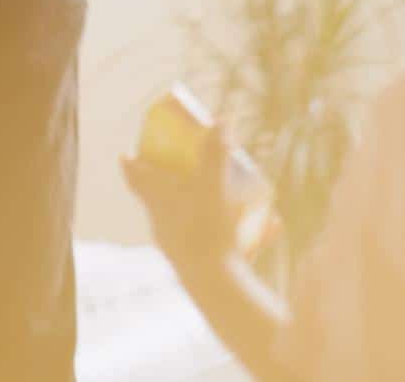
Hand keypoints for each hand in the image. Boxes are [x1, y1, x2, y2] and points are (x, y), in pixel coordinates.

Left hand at [123, 126, 249, 280]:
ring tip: (239, 194)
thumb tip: (223, 119)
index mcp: (157, 201)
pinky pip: (222, 241)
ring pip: (195, 219)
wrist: (215, 285)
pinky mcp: (203, 265)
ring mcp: (182, 246)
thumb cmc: (206, 229)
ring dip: (216, 205)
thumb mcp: (212, 184)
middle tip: (190, 165)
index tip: (131, 150)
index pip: (135, 177)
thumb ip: (216, 152)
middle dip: (177, 181)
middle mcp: (163, 224)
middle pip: (162, 198)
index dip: (132, 162)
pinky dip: (244, 232)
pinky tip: (273, 225)